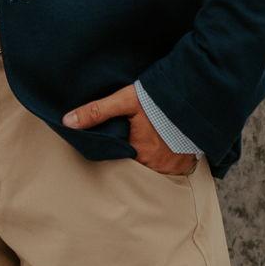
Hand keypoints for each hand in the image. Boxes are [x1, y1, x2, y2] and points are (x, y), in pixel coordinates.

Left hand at [61, 85, 196, 174]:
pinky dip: (167, 163)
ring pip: (154, 170)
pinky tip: (164, 151)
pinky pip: (172, 170)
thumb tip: (67, 122)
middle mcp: (157, 165)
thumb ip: (96, 111)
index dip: (115, 156)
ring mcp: (174, 166)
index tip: (113, 149)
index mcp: (139, 153)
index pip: (119, 163)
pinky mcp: (188, 163)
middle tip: (131, 147)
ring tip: (147, 148)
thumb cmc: (159, 99)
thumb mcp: (125, 100)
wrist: (196, 95)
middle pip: (137, 168)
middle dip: (133, 161)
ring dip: (150, 162)